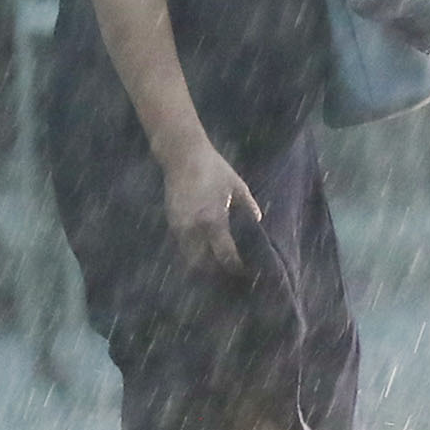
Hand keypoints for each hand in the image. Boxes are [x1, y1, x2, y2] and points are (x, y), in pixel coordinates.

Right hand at [161, 136, 261, 277]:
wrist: (182, 155)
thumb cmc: (214, 168)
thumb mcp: (237, 186)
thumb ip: (249, 207)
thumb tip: (258, 223)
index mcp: (213, 220)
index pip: (225, 255)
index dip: (236, 267)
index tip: (246, 271)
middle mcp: (193, 228)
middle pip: (203, 265)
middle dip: (216, 273)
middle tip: (231, 275)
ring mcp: (179, 227)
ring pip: (189, 259)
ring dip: (203, 266)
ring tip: (218, 267)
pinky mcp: (171, 223)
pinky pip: (182, 247)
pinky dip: (193, 254)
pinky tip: (205, 252)